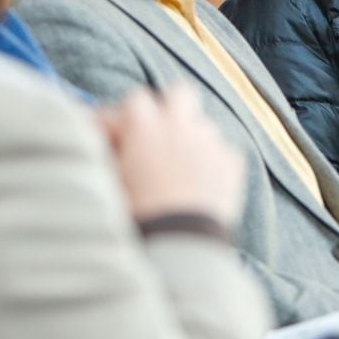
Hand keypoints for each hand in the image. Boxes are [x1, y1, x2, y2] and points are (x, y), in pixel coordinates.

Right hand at [97, 85, 245, 228]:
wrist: (180, 245)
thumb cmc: (135, 215)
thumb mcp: (109, 181)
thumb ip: (108, 151)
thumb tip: (106, 139)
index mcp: (145, 126)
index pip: (135, 100)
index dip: (127, 117)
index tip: (119, 136)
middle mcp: (180, 125)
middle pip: (179, 93)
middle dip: (169, 108)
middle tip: (159, 133)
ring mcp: (211, 141)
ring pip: (203, 124)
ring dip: (191, 138)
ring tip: (180, 168)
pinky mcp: (232, 162)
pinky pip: (222, 151)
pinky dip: (212, 162)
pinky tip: (202, 186)